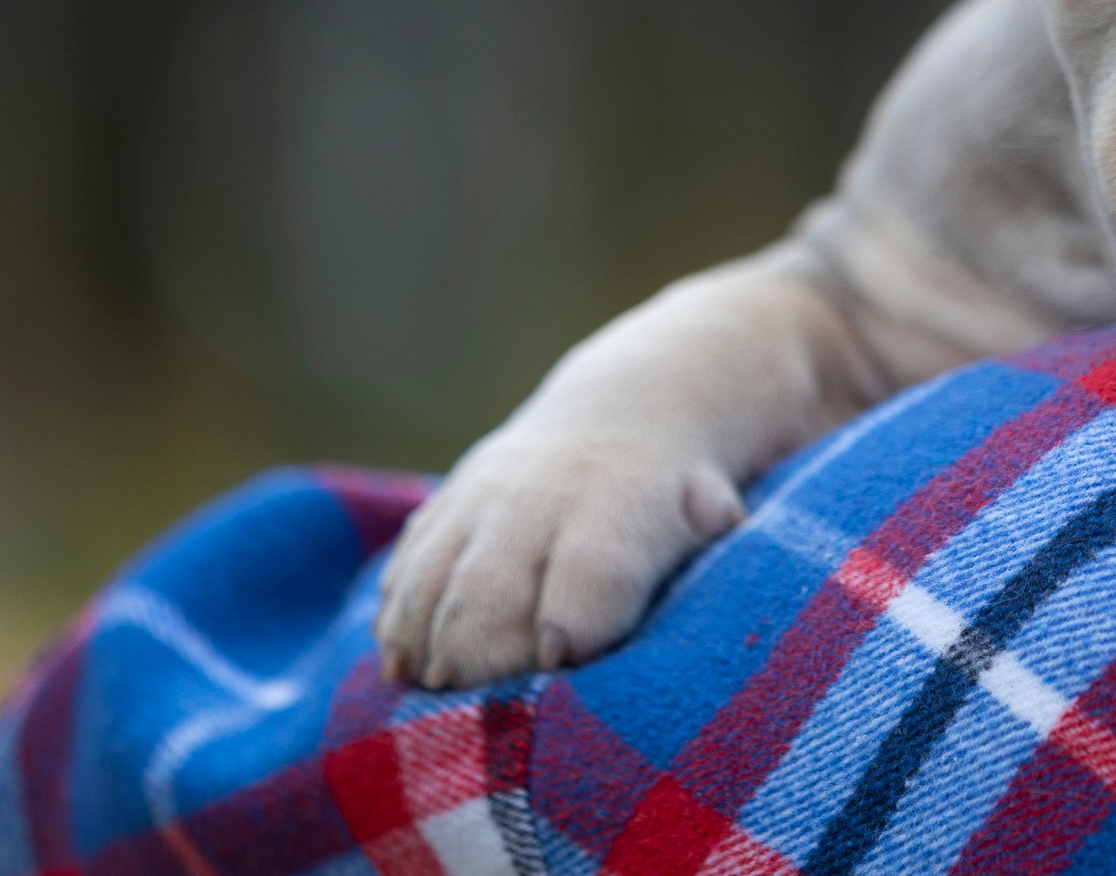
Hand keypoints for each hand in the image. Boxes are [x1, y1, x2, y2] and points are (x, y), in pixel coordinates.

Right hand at [375, 410, 745, 688]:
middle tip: (470, 695)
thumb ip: (709, 515)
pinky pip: (409, 559)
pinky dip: (399, 611)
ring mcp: (482, 497)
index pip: (590, 565)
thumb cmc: (675, 492)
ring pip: (434, 572)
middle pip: (491, 583)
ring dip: (423, 636)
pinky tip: (400, 657)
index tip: (560, 658)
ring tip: (426, 686)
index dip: (574, 618)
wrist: (620, 419)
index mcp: (616, 498)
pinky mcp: (446, 505)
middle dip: (478, 648)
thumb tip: (717, 514)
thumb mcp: (708, 498)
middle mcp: (539, 493)